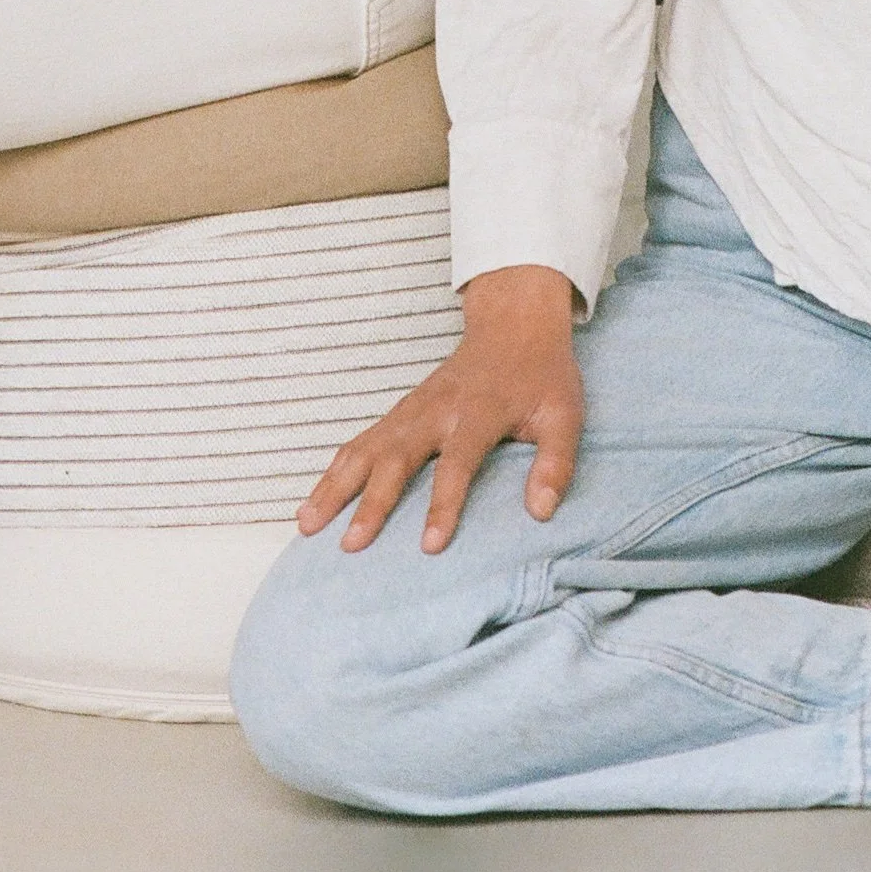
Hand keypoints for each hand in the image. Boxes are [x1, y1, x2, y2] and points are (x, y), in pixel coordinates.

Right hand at [297, 262, 582, 555]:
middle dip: (372, 501)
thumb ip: (556, 462)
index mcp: (480, 411)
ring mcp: (413, 409)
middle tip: (350, 545)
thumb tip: (541, 513)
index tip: (430, 547)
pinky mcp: (400, 412)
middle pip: (398, 456)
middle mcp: (438, 410)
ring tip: (306, 525)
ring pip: (367, 447)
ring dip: (335, 486)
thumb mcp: (565, 414)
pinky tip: (311, 502)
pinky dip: (333, 471)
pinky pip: (359, 441)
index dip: (446, 504)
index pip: (458, 461)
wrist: (514, 324)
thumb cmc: (541, 377)